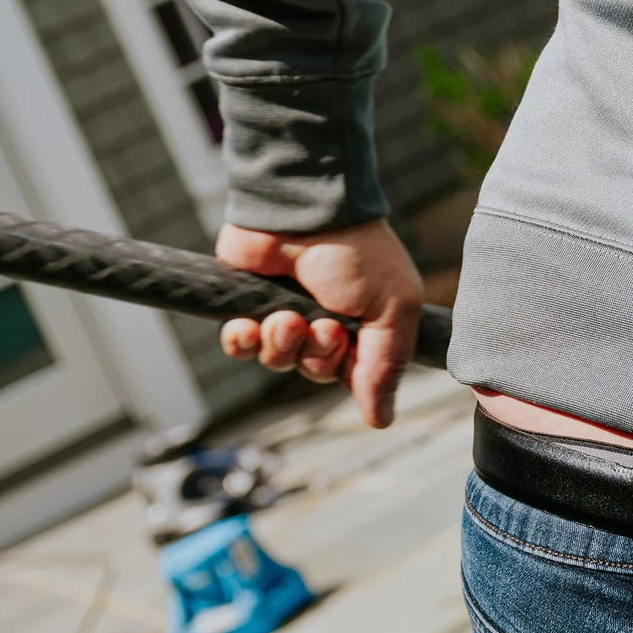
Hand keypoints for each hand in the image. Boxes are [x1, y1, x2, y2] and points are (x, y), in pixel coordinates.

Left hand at [215, 220, 421, 428]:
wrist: (303, 211)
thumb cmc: (356, 253)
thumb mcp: (391, 309)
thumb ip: (387, 366)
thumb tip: (382, 420)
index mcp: (364, 325)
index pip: (354, 376)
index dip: (348, 372)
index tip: (349, 349)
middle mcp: (325, 323)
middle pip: (314, 372)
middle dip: (315, 354)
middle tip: (321, 325)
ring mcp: (285, 315)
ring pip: (277, 363)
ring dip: (281, 344)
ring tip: (285, 316)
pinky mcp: (249, 306)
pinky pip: (241, 347)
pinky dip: (243, 341)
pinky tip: (249, 325)